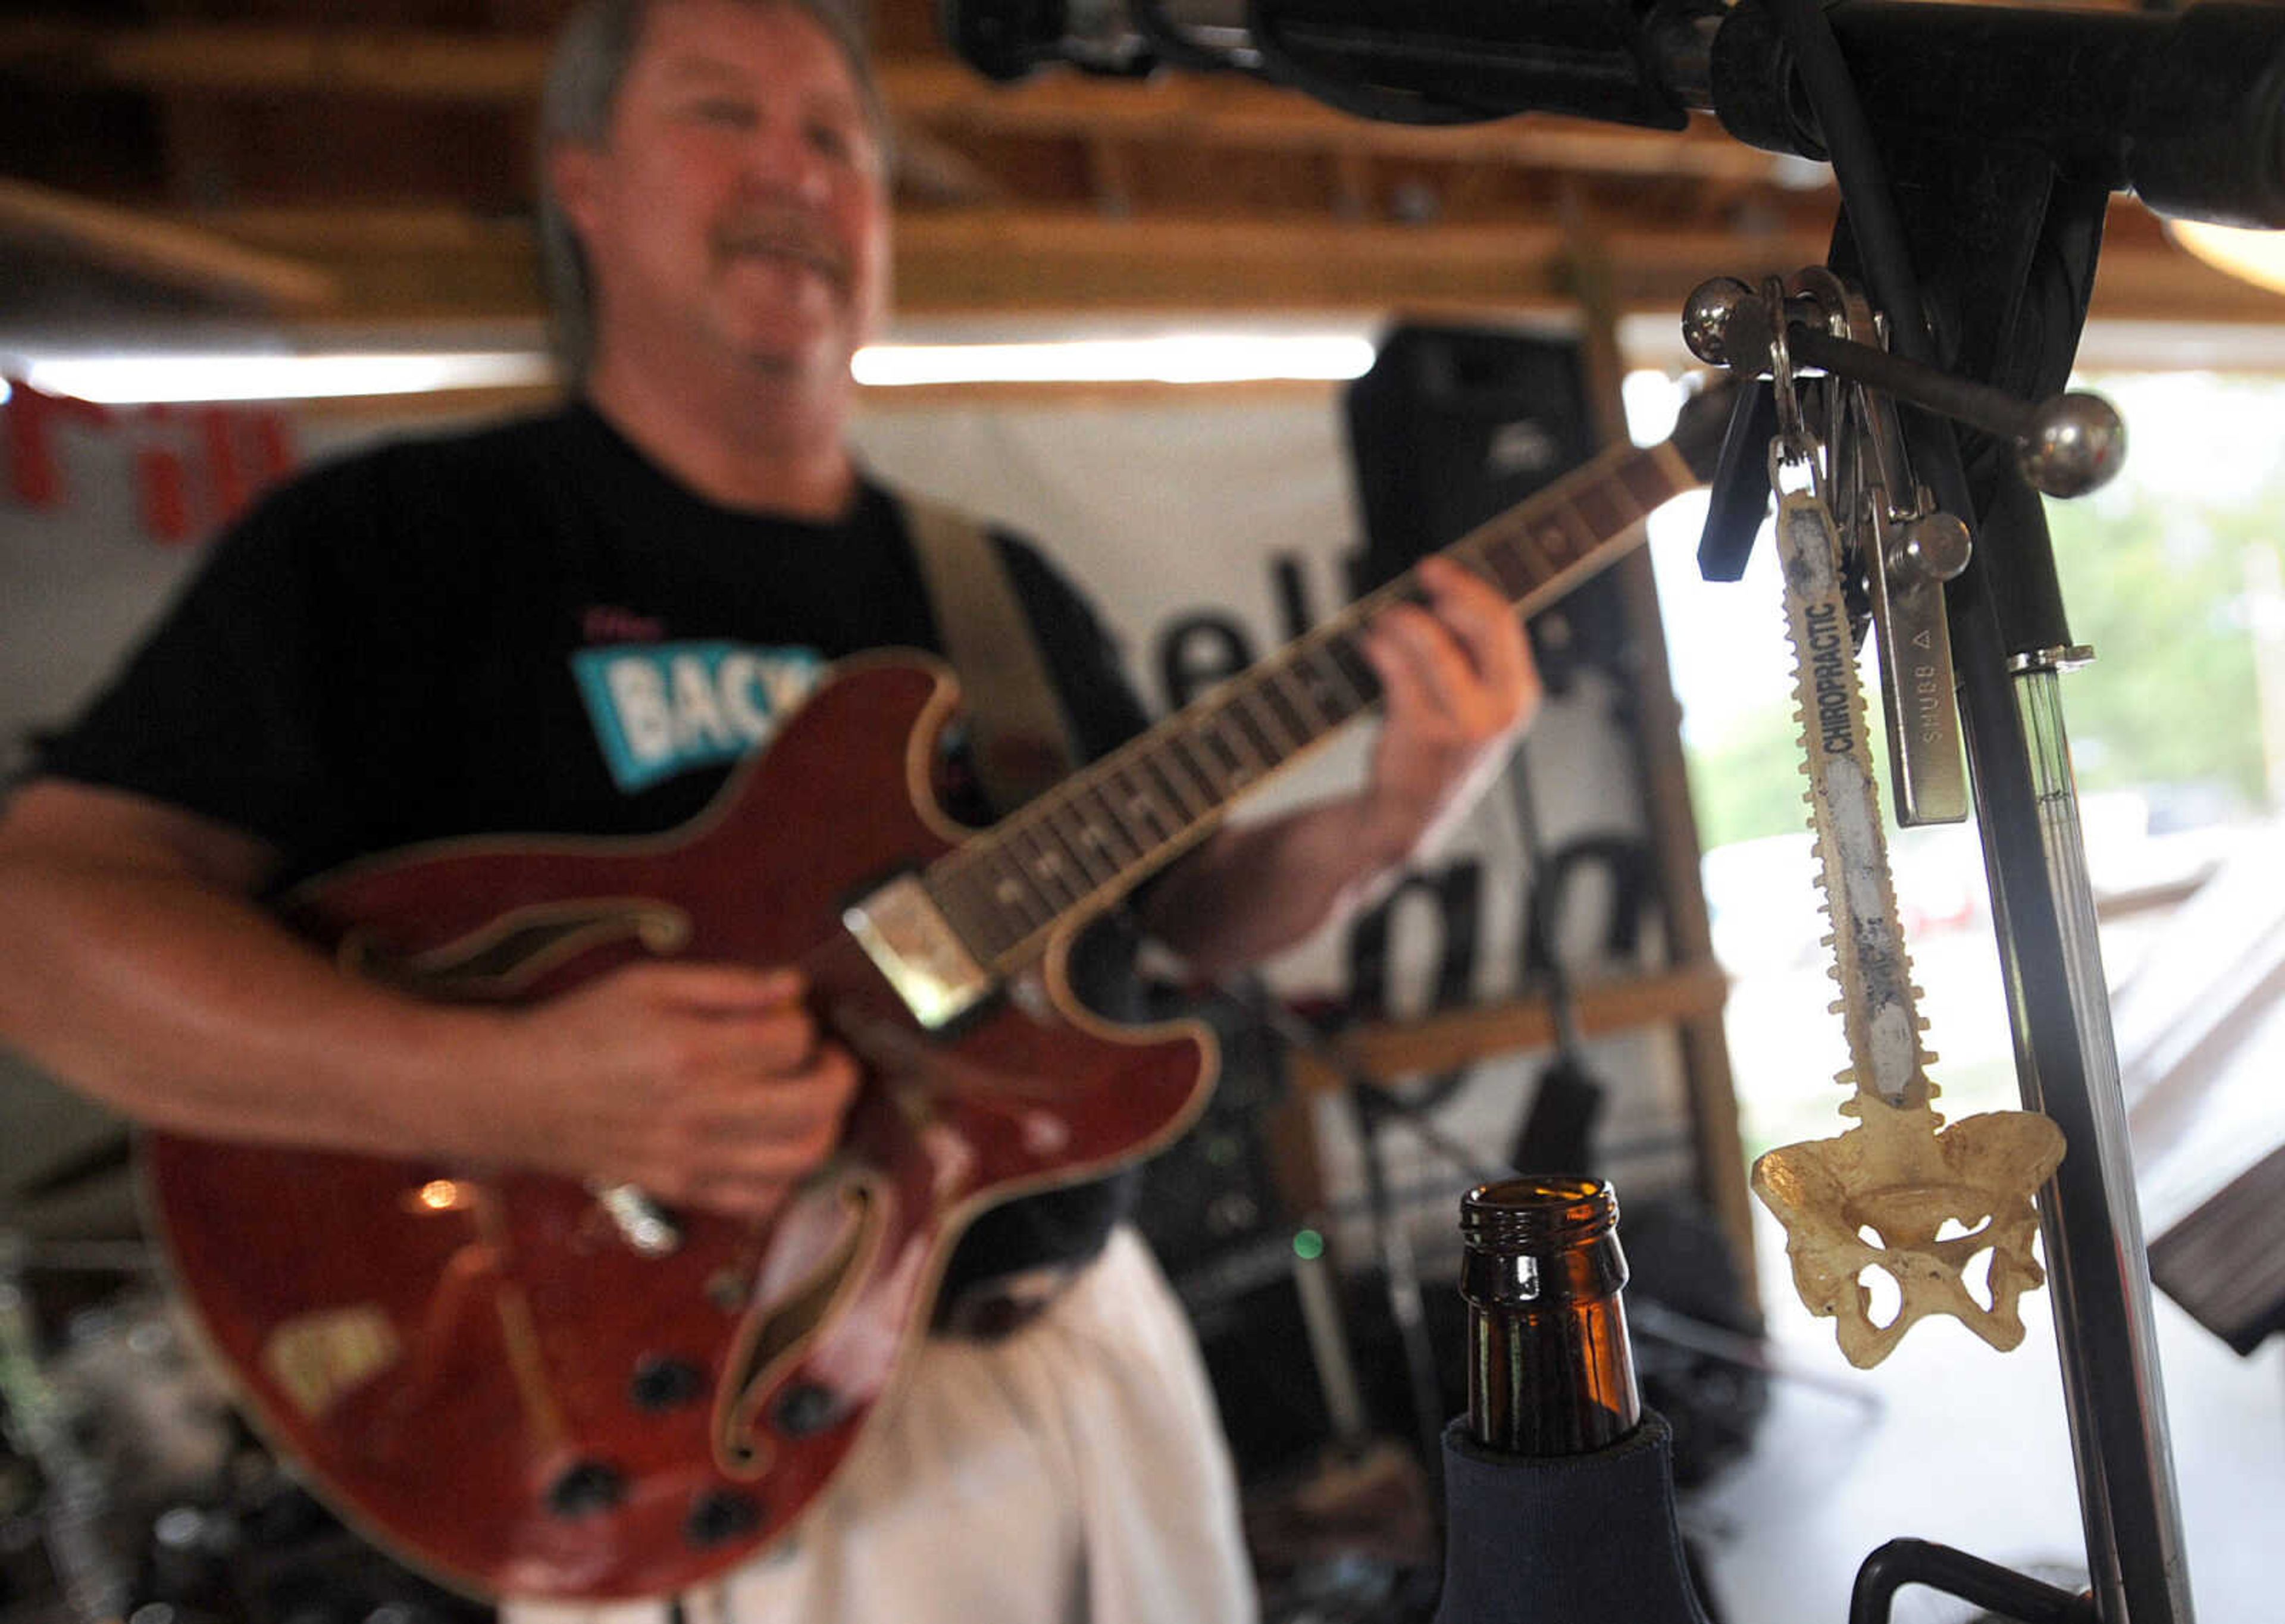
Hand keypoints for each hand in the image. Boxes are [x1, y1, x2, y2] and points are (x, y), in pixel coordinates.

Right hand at [474, 961, 858, 1220]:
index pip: (794, 1041)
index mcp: (690, 1051)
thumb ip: (728, 985)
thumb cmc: (582, 1027)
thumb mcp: (649, 982)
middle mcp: (699, 1112)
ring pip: (804, 1157)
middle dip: (839, 1072)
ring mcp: (693, 1160)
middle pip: (817, 1103)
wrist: (518, 1093)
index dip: (803, 1022)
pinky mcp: (683, 1190)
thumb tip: (794, 988)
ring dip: (826, 1124)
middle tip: (824, 1056)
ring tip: (808, 1098)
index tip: (785, 1016)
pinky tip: (776, 1141)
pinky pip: (763, 1198)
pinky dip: (788, 1173)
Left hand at [1358, 555, 1541, 857]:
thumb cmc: (1439, 745)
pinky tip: (1369, 642)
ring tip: (1382, 618)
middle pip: (1483, 625)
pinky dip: (1381, 647)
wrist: (1413, 811)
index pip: (1503, 624)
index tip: (1435, 568)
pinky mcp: (1425, 733)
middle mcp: (1501, 710)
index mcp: (1519, 696)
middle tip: (1420, 574)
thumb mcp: (1475, 703)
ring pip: (1435, 644)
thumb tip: (1442, 592)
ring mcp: (1465, 723)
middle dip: (1449, 591)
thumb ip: (1471, 656)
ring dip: (1403, 620)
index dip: (1468, 587)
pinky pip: (1400, 671)